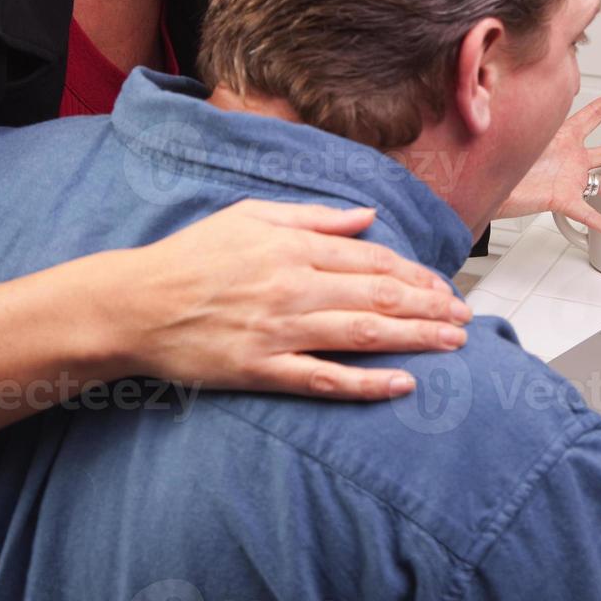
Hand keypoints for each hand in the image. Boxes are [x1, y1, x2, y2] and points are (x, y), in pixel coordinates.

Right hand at [101, 200, 471, 399]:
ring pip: (362, 333)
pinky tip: (401, 384)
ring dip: (415, 339)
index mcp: (293, 248)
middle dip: (429, 307)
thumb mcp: (251, 217)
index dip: (415, 274)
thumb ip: (313, 217)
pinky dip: (366, 383)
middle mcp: (293, 286)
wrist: (134, 304)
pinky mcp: (261, 369)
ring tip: (452, 344)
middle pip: (378, 295)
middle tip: (465, 319)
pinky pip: (324, 378)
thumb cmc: (191, 257)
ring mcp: (279, 330)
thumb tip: (365, 217)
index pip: (372, 260)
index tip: (443, 287)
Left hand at [495, 83, 600, 241]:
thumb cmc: (495, 158)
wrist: (480, 186)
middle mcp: (570, 158)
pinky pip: (590, 215)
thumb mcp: (515, 130)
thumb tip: (509, 82)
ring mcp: (570, 180)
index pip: (594, 113)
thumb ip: (523, 110)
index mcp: (561, 137)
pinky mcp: (562, 200)